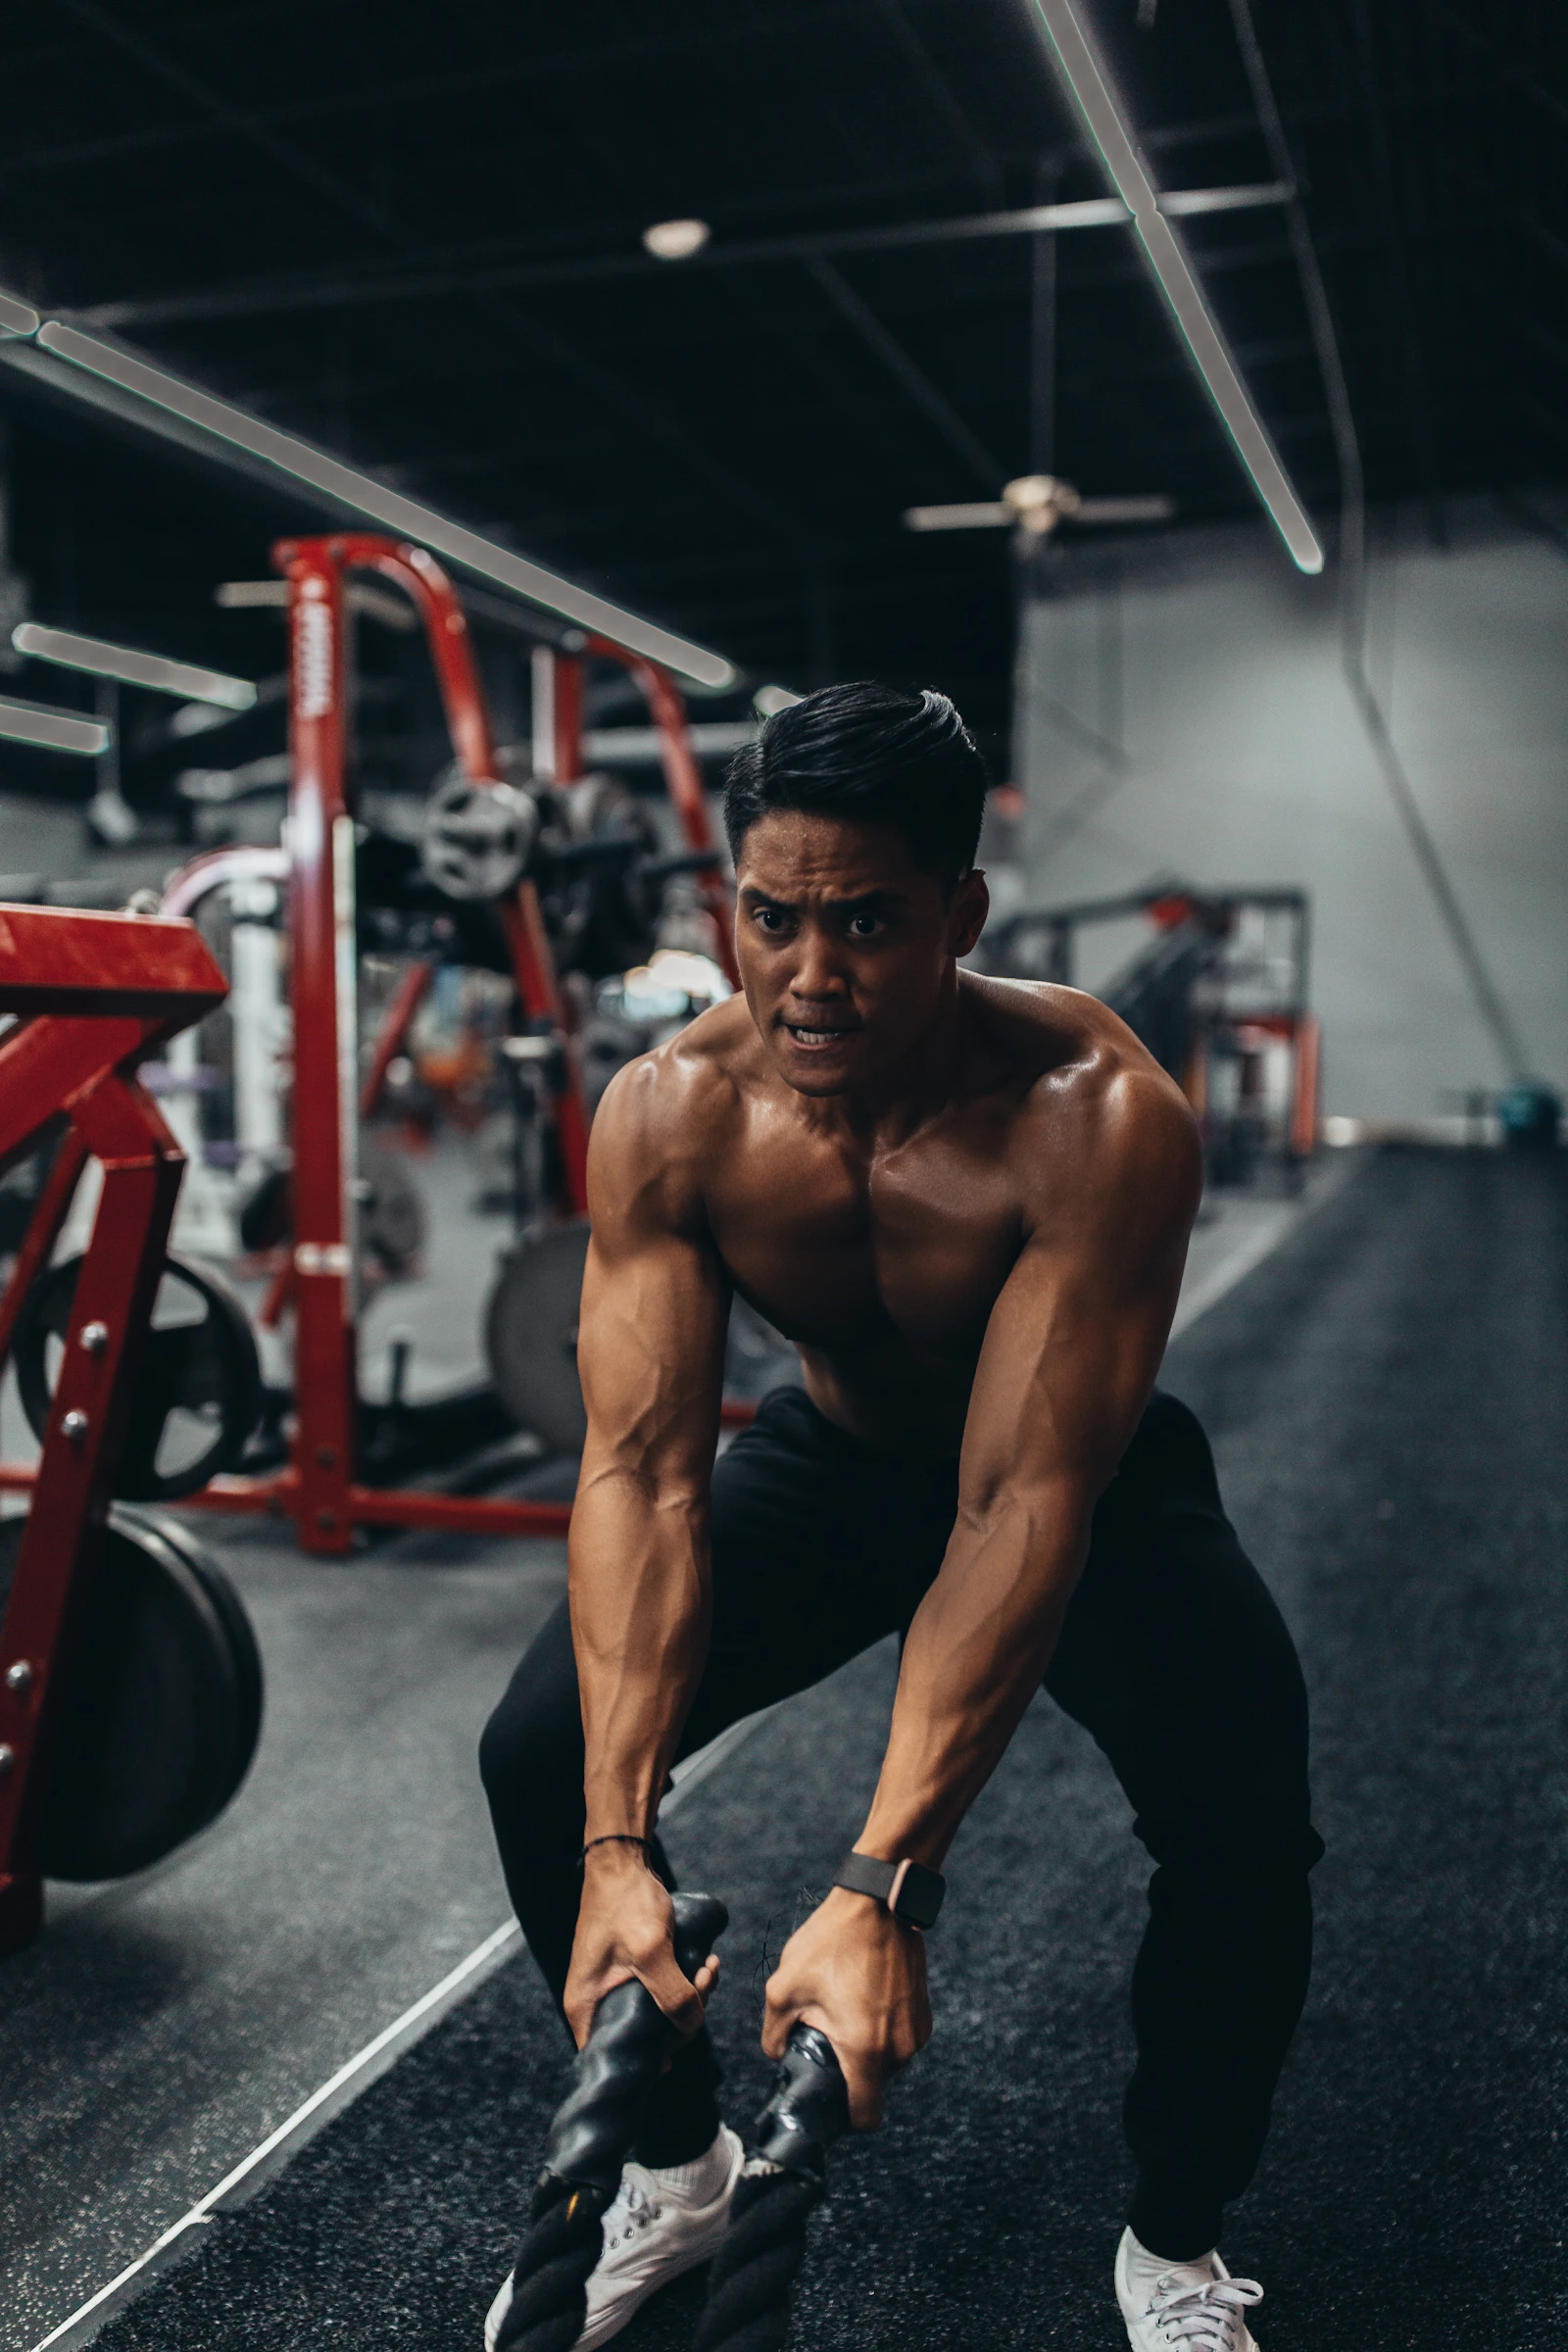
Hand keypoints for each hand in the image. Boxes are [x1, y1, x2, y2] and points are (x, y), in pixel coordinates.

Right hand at [564, 1844, 720, 2049]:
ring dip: (692, 1995)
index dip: (649, 2059)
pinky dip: (686, 1982)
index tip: (680, 2034)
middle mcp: (596, 2003)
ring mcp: (614, 1987)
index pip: (615, 2058)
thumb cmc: (626, 1902)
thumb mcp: (651, 1950)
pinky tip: (705, 1963)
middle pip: (645, 2037)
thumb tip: (691, 2026)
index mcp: (586, 2008)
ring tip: (709, 1966)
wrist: (623, 1860)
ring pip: (660, 2013)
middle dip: (683, 2016)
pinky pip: (663, 1991)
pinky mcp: (632, 1971)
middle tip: (704, 1982)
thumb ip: (672, 1994)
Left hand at [762, 1885, 930, 2127]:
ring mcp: (917, 2031)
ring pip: (887, 2065)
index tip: (826, 2100)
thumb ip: (773, 2036)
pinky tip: (861, 2002)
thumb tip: (777, 2057)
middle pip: (873, 2089)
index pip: (864, 2118)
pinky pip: (900, 2041)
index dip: (842, 2120)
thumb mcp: (784, 1988)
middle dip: (849, 2076)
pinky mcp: (924, 2013)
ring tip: (843, 2013)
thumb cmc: (831, 1942)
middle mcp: (900, 2048)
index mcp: (865, 2050)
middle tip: (825, 2041)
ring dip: (866, 2052)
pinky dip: (881, 2033)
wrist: (877, 1901)